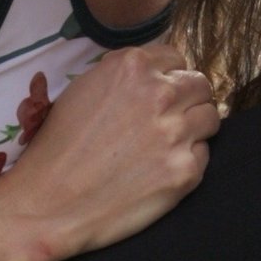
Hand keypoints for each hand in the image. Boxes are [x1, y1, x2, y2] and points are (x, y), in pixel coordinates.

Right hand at [0, 40, 221, 260]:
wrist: (49, 201)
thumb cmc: (58, 148)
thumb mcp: (83, 89)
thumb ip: (124, 78)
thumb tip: (155, 77)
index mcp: (132, 67)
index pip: (176, 59)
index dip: (168, 77)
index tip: (161, 94)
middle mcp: (160, 94)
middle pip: (200, 86)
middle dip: (189, 100)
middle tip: (171, 121)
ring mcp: (176, 132)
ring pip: (210, 117)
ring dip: (195, 128)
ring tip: (168, 145)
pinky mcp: (186, 170)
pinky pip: (203, 154)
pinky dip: (188, 161)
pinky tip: (160, 171)